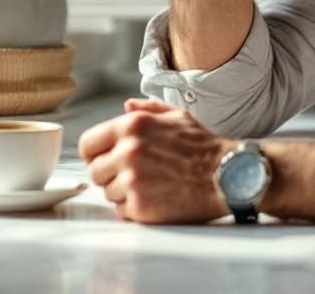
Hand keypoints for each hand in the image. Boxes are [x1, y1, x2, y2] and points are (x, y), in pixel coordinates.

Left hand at [79, 98, 236, 222]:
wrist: (226, 175)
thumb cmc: (204, 147)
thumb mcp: (177, 116)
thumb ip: (147, 109)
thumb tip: (127, 105)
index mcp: (132, 126)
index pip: (88, 144)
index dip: (95, 154)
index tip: (105, 159)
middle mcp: (127, 151)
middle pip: (94, 171)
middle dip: (110, 174)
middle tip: (133, 174)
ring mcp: (132, 180)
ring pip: (107, 192)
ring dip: (123, 192)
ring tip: (150, 185)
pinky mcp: (140, 206)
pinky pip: (121, 210)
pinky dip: (134, 208)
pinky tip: (155, 197)